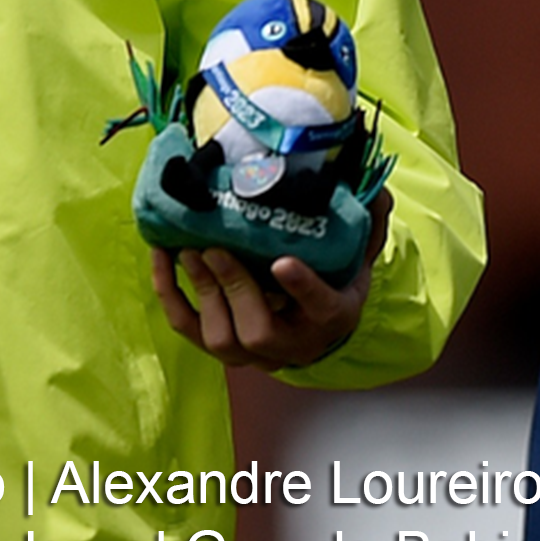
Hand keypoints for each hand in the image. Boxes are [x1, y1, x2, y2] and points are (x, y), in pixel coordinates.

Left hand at [151, 191, 391, 370]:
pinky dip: (168, 295)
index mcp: (332, 316)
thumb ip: (367, 224)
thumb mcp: (357, 256)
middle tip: (216, 248)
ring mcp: (253, 351)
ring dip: (202, 292)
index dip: (301, 288)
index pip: (320, 307)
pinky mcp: (220, 344)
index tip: (283, 262)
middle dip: (234, 288)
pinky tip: (161, 258)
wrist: (316, 325)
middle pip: (259, 330)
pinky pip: (187, 328)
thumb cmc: (334, 282)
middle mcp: (293, 343)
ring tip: (189, 252)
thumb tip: (378, 189)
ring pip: (221, 338)